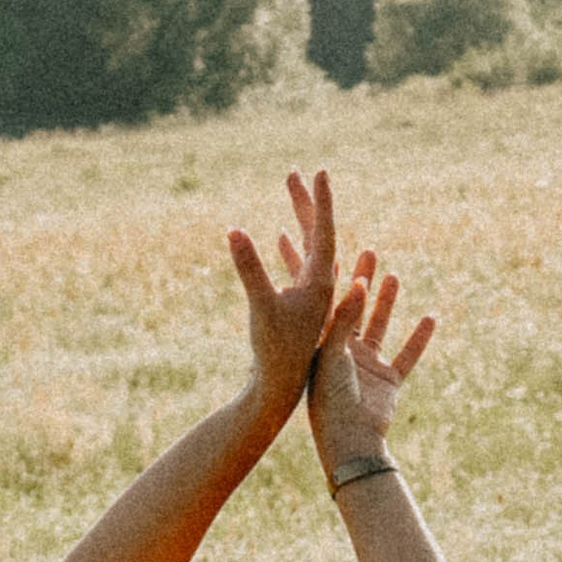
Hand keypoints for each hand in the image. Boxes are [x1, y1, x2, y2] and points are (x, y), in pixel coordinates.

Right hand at [227, 169, 339, 424]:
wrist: (278, 390)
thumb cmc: (273, 352)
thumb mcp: (261, 306)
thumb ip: (250, 268)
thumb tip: (235, 230)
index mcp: (321, 283)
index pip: (325, 232)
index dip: (321, 201)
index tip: (321, 171)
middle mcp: (321, 287)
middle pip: (319, 234)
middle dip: (306, 202)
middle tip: (295, 171)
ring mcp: (311, 297)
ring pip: (308, 249)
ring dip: (300, 219)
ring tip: (291, 191)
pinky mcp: (298, 308)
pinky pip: (298, 268)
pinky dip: (291, 248)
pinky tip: (281, 236)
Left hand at [308, 260, 435, 484]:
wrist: (350, 442)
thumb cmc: (331, 402)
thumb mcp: (332, 355)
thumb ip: (344, 320)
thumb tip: (357, 283)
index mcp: (322, 346)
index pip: (325, 303)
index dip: (328, 277)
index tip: (329, 248)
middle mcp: (344, 353)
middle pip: (354, 309)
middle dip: (361, 280)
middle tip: (368, 252)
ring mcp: (367, 366)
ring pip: (380, 326)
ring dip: (387, 302)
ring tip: (393, 275)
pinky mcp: (388, 381)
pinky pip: (407, 355)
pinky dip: (418, 338)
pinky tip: (429, 317)